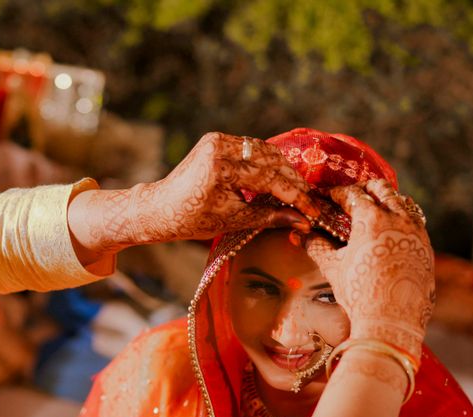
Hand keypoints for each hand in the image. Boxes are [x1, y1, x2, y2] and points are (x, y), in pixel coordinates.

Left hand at [67, 132, 319, 259]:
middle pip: (270, 160)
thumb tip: (302, 220)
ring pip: (263, 151)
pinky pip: (250, 148)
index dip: (295, 194)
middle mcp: (219, 148)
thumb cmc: (192, 220)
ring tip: (297, 190)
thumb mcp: (233, 221)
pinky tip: (277, 178)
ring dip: (282, 169)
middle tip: (309, 199)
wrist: (159, 208)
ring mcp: (216, 140)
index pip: (270, 178)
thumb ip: (269, 217)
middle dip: (292, 181)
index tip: (312, 208)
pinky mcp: (215, 139)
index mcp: (221, 169)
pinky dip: (265, 162)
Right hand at [306, 180, 434, 358]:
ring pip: (402, 203)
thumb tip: (298, 235)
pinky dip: (400, 218)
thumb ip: (315, 246)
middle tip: (351, 196)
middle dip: (364, 189)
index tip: (328, 196)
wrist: (392, 320)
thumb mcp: (333, 268)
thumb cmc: (359, 293)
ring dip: (386, 200)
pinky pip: (414, 222)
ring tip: (373, 209)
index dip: (337, 193)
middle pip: (382, 189)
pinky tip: (390, 231)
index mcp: (371, 220)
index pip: (352, 195)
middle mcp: (397, 219)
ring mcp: (416, 232)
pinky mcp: (426, 246)